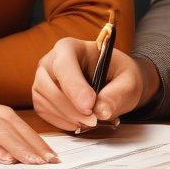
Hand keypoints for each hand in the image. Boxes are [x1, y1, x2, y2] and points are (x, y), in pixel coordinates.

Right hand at [32, 38, 161, 132]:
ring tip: (90, 122)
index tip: (89, 107)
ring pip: (44, 100)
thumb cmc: (118, 75)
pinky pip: (44, 111)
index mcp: (70, 47)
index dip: (74, 87)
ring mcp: (43, 78)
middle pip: (49, 85)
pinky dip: (61, 121)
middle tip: (94, 121)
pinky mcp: (41, 96)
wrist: (113, 82)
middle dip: (71, 108)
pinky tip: (79, 122)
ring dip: (67, 117)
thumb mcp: (129, 81)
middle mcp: (51, 60)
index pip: (64, 65)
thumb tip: (101, 111)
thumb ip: (118, 94)